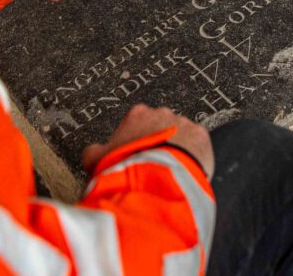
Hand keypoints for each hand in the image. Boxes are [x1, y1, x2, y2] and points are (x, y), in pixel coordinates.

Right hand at [82, 104, 214, 178]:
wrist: (155, 178)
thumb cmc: (125, 167)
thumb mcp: (96, 161)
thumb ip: (93, 152)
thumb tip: (90, 153)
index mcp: (136, 115)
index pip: (136, 124)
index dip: (135, 143)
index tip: (135, 157)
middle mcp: (161, 114)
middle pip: (160, 127)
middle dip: (157, 144)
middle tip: (153, 165)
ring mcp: (183, 123)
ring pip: (180, 135)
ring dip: (176, 149)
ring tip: (170, 171)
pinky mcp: (201, 136)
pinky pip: (198, 145)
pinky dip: (194, 156)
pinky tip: (186, 171)